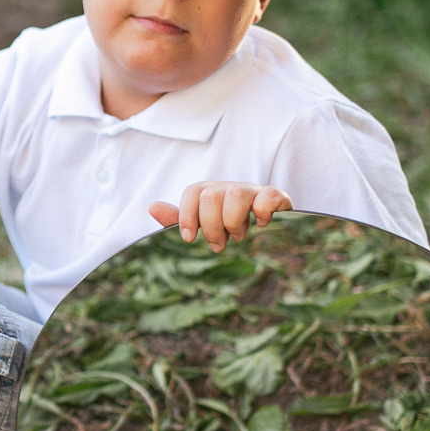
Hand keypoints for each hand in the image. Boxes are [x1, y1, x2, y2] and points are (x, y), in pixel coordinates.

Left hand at [148, 183, 291, 251]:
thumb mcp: (203, 226)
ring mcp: (255, 191)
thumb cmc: (231, 229)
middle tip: (219, 243)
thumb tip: (152, 207)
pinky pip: (269, 195)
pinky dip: (263, 211)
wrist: (271, 231)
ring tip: (238, 235)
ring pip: (236, 194)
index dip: (187, 216)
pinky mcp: (277, 197)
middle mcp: (231, 187)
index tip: (189, 239)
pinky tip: (262, 224)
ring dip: (234, 222)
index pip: (193, 192)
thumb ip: (179, 219)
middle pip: (210, 196)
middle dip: (211, 226)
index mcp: (211, 192)